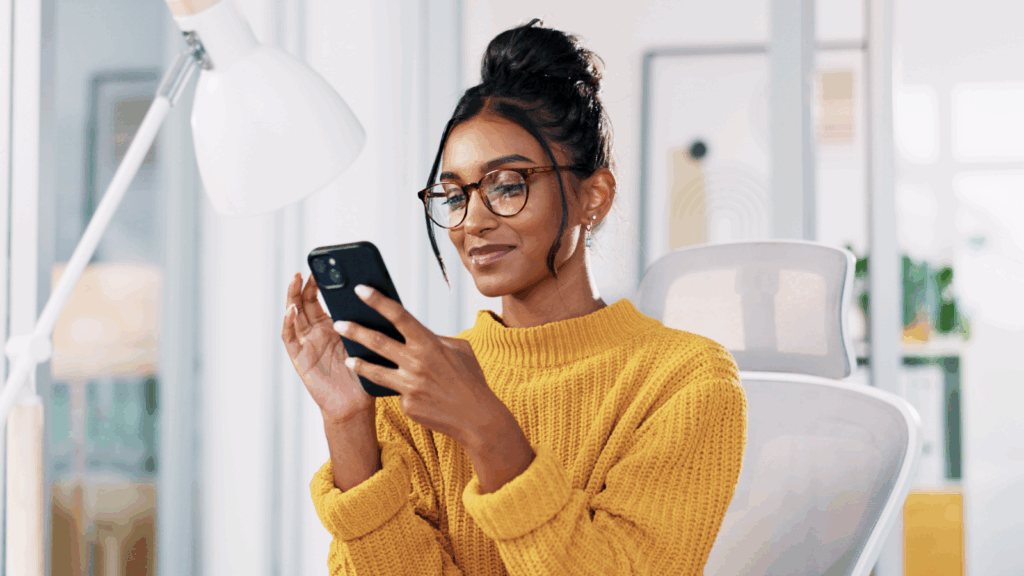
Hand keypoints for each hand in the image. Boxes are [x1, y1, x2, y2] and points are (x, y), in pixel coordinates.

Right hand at [281, 273, 374, 423]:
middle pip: (303, 304)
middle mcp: (315, 333)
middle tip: (308, 271)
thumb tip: (375, 294)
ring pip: (293, 316)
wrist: (355, 403)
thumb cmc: (363, 373)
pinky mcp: (300, 358)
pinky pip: (290, 338)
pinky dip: (288, 323)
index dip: (316, 284)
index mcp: (331, 327)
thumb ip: (362, 321)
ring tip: (295, 281)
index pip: (318, 300)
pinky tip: (292, 311)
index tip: (320, 268)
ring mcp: (306, 344)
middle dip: (303, 286)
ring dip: (292, 298)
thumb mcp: (365, 341)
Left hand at [335, 284, 511, 449]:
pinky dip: (398, 389)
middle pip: (378, 342)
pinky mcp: (407, 404)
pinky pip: (395, 392)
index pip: (399, 316)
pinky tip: (408, 391)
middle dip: (355, 330)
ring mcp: (410, 385)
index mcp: (430, 344)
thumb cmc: (469, 380)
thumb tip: (414, 334)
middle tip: (338, 323)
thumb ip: (436, 339)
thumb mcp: (460, 350)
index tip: (361, 289)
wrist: (477, 418)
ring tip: (346, 358)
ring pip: (375, 371)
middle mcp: (417, 362)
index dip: (378, 301)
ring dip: (357, 362)